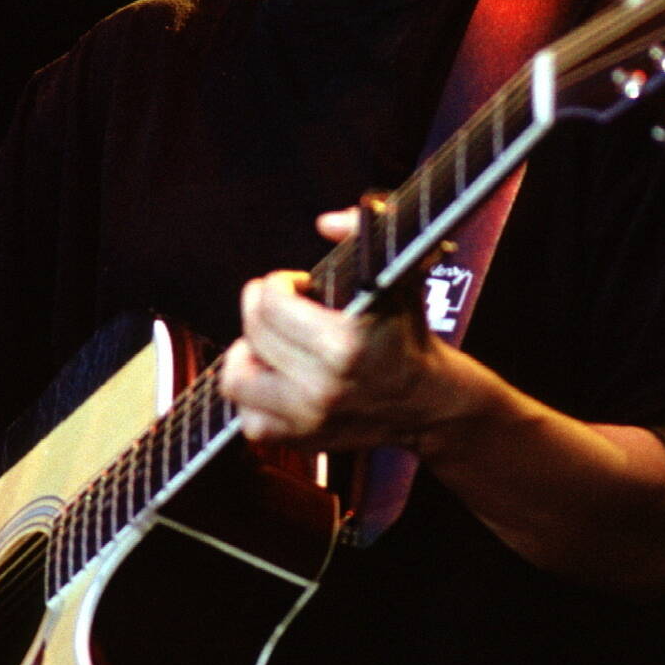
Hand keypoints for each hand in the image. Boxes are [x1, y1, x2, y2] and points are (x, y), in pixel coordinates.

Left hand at [219, 207, 448, 449]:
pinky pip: (250, 421)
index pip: (270, 302)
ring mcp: (309, 417)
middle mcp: (323, 385)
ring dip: (248, 355)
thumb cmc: (408, 335)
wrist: (428, 402)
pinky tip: (275, 380)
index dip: (278, 284)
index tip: (299, 286)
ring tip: (271, 345)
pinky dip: (253, 400)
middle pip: (253, 333)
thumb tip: (326, 223)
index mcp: (344, 343)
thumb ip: (366, 232)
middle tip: (285, 308)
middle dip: (262, 310)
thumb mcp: (398, 275)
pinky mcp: (302, 440)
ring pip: (236, 380)